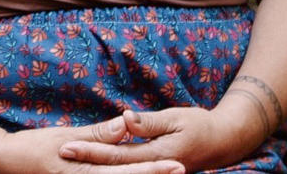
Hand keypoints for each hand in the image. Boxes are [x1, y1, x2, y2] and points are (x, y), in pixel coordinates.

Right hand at [0, 115, 184, 173]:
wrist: (2, 164)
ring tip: (167, 173)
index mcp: (82, 172)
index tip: (176, 165)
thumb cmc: (32, 147)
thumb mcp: (65, 136)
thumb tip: (127, 125)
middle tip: (181, 170)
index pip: (124, 170)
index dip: (152, 169)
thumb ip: (99, 134)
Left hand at [57, 108, 249, 172]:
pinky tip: (97, 163)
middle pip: (114, 166)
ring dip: (97, 165)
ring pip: (121, 171)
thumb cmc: (200, 125)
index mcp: (158, 154)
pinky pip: (130, 170)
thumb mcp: (176, 118)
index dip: (91, 150)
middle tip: (62, 151)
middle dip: (86, 159)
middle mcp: (155, 167)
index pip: (117, 154)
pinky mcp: (156, 170)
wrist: (224, 141)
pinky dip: (113, 167)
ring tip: (72, 158)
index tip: (67, 145)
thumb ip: (149, 123)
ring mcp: (156, 171)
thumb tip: (125, 119)